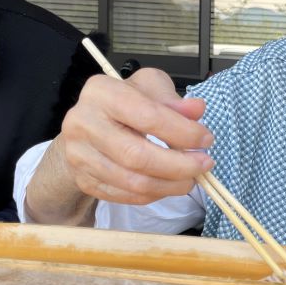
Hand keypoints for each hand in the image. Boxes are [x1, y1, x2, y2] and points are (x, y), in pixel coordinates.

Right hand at [27, 69, 215, 223]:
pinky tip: (168, 185)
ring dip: (170, 185)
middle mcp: (82, 123)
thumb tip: (197, 110)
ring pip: (133, 182)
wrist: (87, 125)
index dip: (182, 132)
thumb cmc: (123, 103)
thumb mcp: (149, 88)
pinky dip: (154, 194)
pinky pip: (125, 196)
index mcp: (101, 92)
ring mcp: (79, 155)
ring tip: (191, 178)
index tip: (206, 139)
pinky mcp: (83, 180)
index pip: (148, 116)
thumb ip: (173, 100)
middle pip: (137, 156)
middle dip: (179, 165)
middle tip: (204, 165)